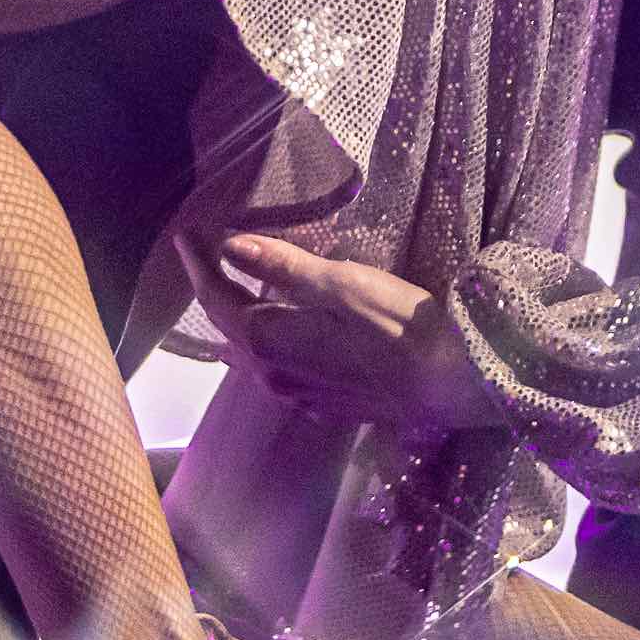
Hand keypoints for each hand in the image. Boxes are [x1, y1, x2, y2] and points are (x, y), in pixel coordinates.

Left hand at [204, 231, 493, 433]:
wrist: (453, 383)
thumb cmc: (400, 325)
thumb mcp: (342, 284)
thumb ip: (283, 266)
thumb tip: (230, 246)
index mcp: (269, 340)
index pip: (216, 299)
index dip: (199, 266)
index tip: (185, 235)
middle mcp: (273, 375)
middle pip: (229, 329)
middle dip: (214, 291)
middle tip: (206, 256)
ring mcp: (298, 395)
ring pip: (251, 354)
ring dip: (238, 321)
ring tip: (234, 290)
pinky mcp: (324, 404)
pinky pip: (277, 370)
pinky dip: (266, 345)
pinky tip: (276, 335)